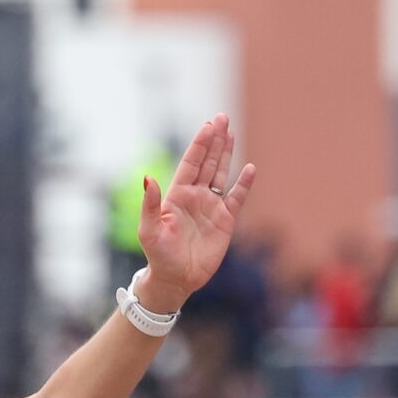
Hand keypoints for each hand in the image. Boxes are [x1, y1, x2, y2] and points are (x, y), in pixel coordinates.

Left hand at [137, 115, 255, 309]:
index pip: (191, 163)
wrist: (175, 279)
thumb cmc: (158, 255)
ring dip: (226, 154)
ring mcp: (211, 207)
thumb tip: (147, 177)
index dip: (200, 144)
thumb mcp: (148, 230)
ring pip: (221, 174)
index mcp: (177, 195)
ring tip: (231, 132)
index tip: (208, 125)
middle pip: (207, 162)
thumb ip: (149, 204)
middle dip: (215, 140)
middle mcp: (195, 196)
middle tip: (223, 117)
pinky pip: (237, 198)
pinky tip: (250, 169)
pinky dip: (244, 184)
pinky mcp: (225, 221)